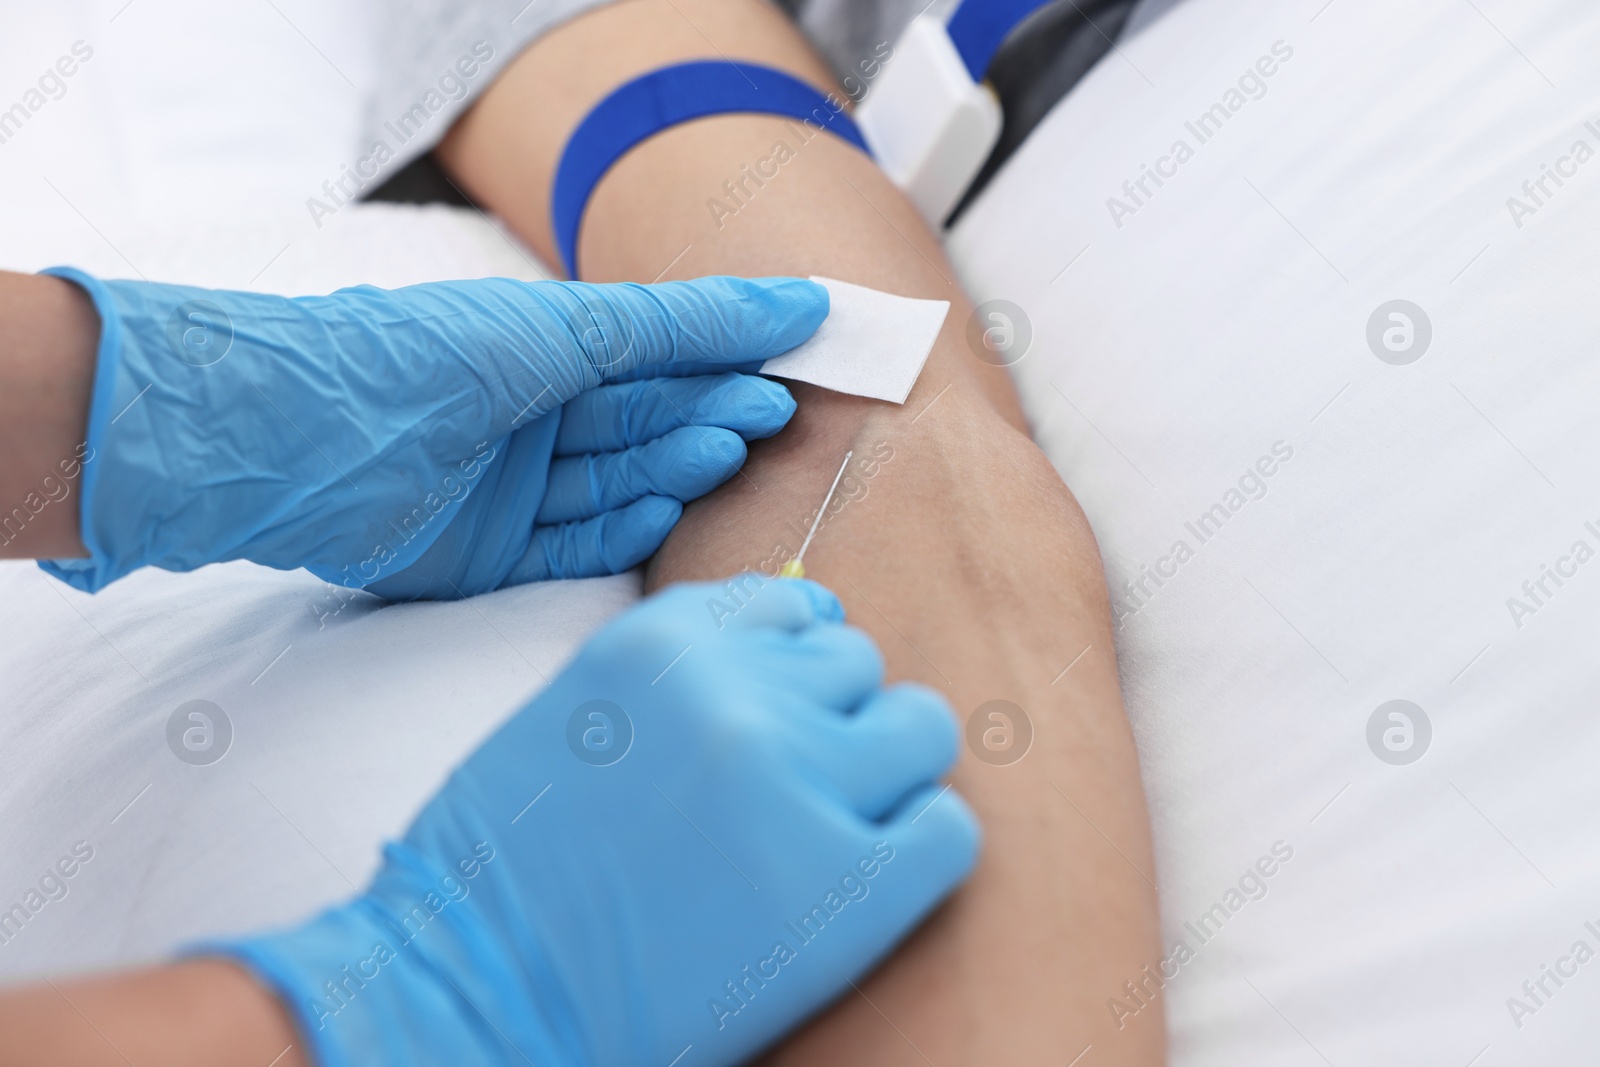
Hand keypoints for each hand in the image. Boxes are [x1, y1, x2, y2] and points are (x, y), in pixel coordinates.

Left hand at [39, 271, 824, 595]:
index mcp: (540, 353)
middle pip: (641, 423)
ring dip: (674, 466)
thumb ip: (685, 321)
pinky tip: (667, 505)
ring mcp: (511, 490)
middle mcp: (528, 421)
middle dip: (707, 415)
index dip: (720, 361)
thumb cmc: (433, 353)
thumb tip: (798, 302)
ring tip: (724, 449)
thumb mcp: (572, 324)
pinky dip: (625, 528)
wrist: (311, 436)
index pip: (653, 359)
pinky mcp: (491, 557)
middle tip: (768, 414)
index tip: (789, 365)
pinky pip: (577, 546)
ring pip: (618, 483)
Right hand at [208, 577, 978, 1066]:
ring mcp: (798, 781)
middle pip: (861, 666)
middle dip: (835, 723)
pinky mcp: (845, 884)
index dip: (796, 670)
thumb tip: (810, 631)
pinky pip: (948, 829)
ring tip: (827, 835)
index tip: (780, 719)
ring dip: (886, 777)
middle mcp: (738, 693)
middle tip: (790, 795)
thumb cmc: (516, 866)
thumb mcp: (587, 710)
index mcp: (666, 642)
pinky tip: (860, 884)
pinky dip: (919, 851)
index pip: (799, 609)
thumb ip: (690, 667)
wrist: (476, 987)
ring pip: (921, 730)